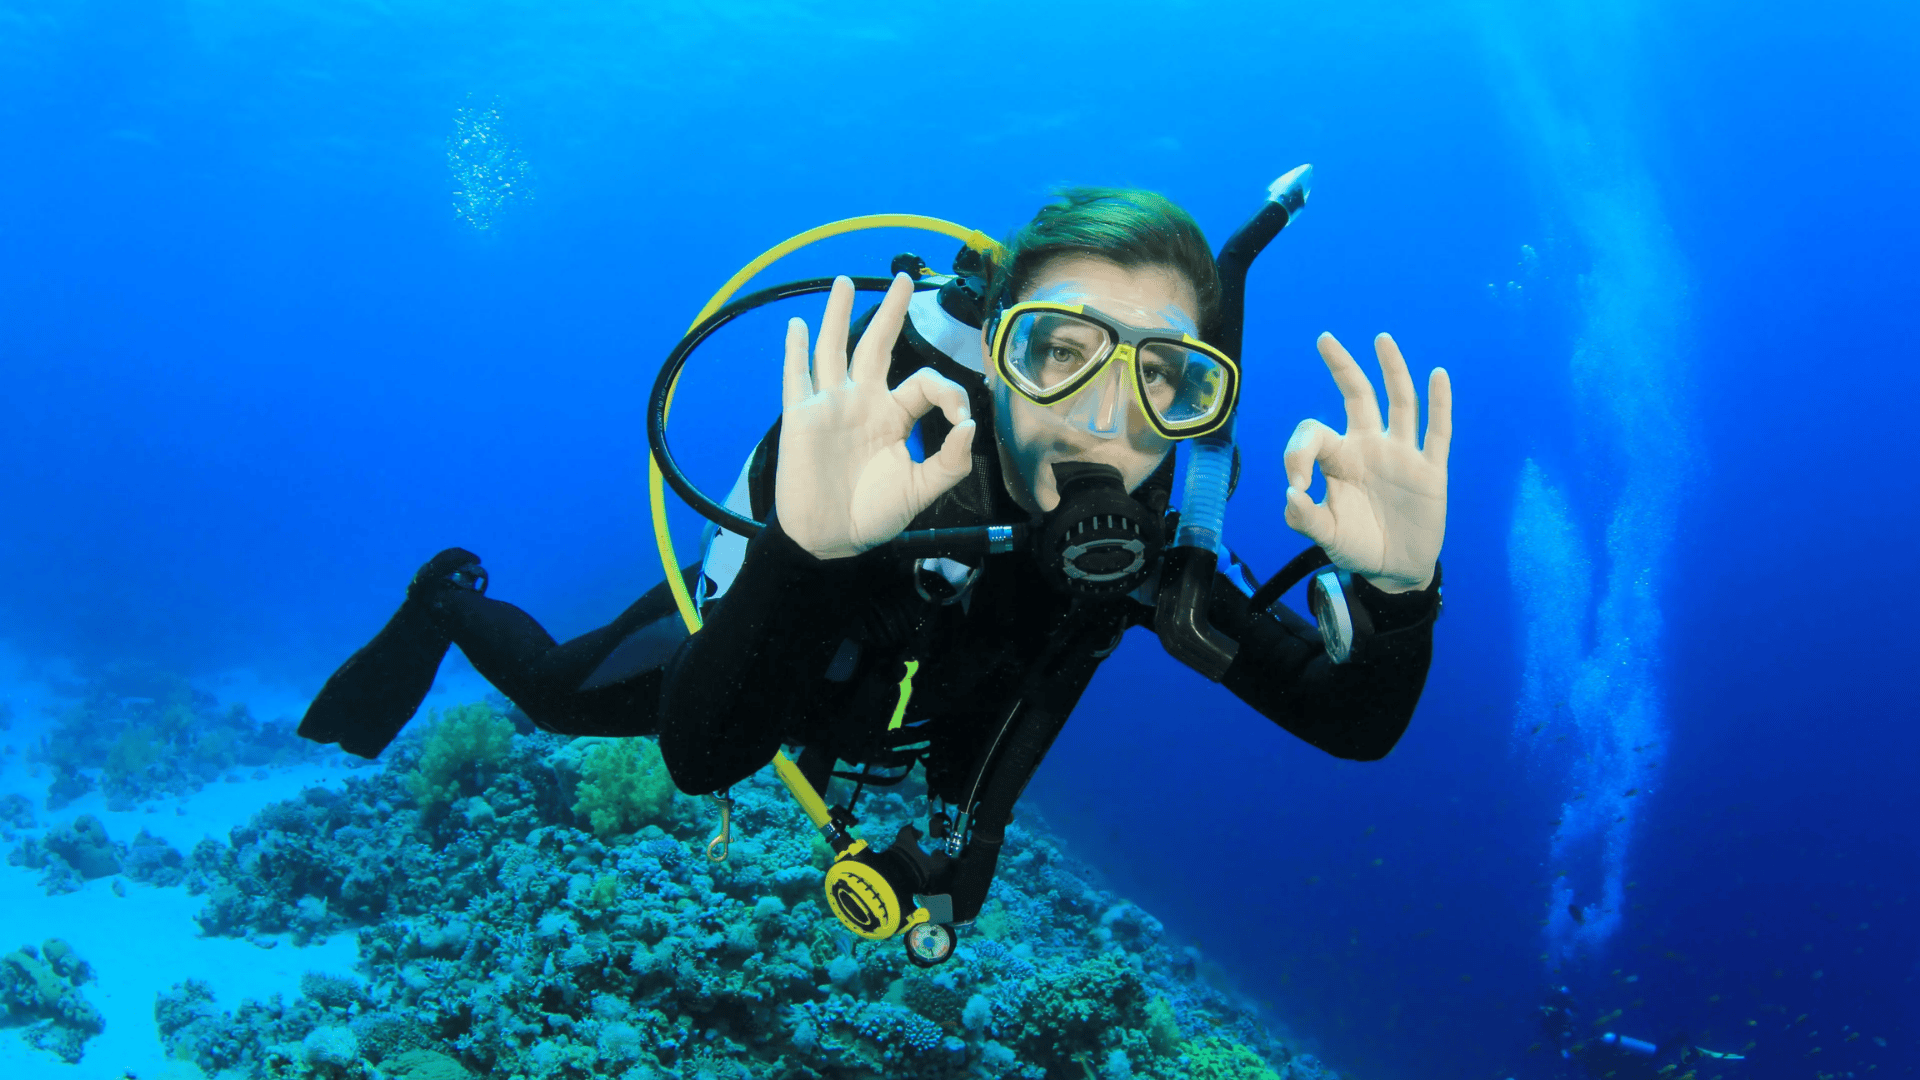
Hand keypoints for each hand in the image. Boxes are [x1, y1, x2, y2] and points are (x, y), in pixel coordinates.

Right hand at [776, 274, 976, 559]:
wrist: (831, 538)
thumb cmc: (875, 515)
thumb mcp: (923, 491)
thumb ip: (950, 462)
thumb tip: (968, 426)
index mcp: (894, 416)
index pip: (924, 382)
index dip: (948, 392)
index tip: (960, 418)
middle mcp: (863, 402)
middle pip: (878, 345)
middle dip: (892, 312)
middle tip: (905, 278)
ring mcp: (831, 405)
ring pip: (834, 349)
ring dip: (839, 315)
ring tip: (846, 282)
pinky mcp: (802, 417)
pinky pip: (796, 378)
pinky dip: (794, 351)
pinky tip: (795, 326)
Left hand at [1283, 332, 1450, 592]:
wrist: (1394, 571)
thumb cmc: (1356, 547)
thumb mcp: (1324, 537)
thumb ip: (1304, 519)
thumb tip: (1291, 494)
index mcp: (1339, 459)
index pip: (1314, 432)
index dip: (1298, 453)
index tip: (1296, 488)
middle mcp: (1369, 447)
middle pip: (1358, 396)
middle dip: (1342, 368)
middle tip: (1324, 338)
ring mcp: (1402, 455)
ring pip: (1399, 403)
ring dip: (1392, 371)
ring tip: (1381, 339)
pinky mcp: (1430, 471)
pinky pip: (1437, 433)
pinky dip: (1439, 404)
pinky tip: (1438, 376)